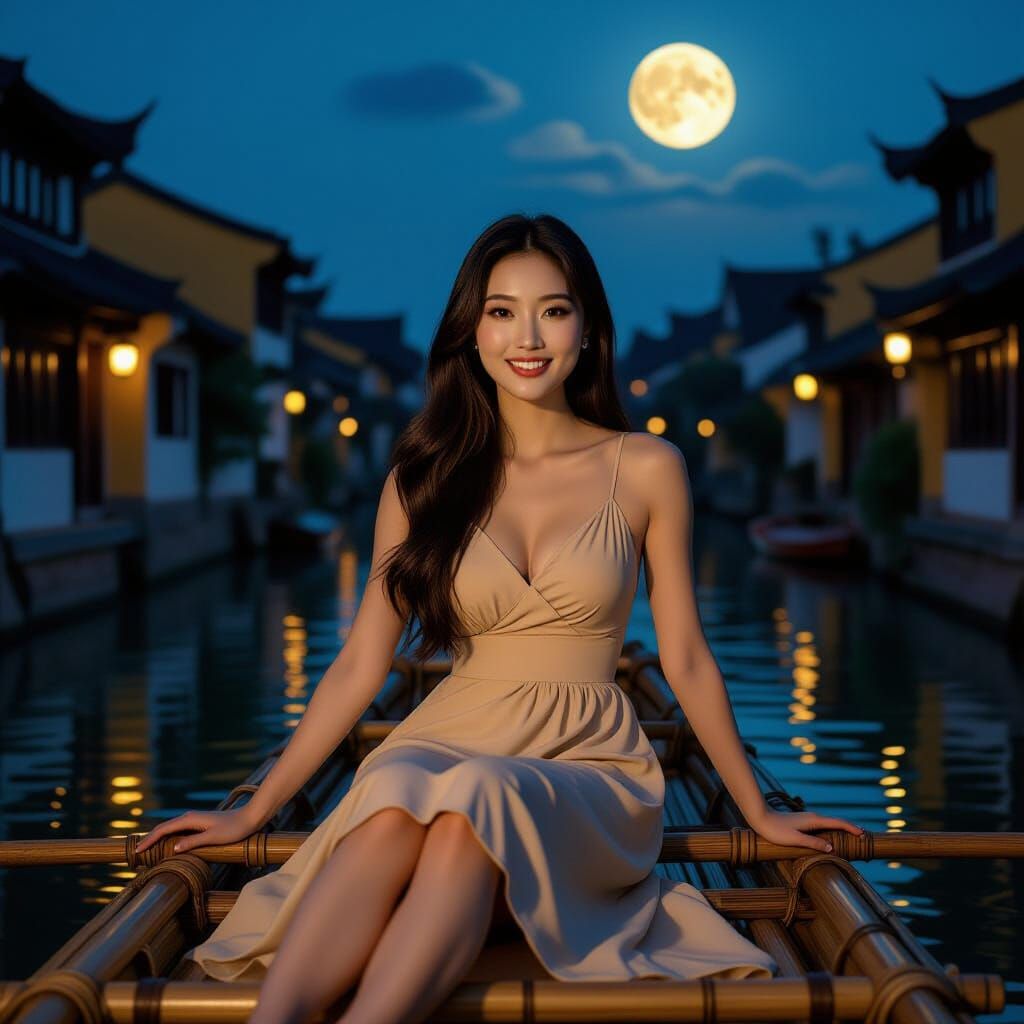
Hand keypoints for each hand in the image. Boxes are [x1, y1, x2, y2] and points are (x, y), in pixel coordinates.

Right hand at [135, 806, 265, 856]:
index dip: (149, 840)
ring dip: (157, 838)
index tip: (137, 852)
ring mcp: (194, 820)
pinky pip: (178, 831)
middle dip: (149, 839)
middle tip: (136, 853)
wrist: (250, 817)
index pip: (163, 830)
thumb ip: (193, 843)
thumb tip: (173, 848)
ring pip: (170, 829)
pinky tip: (166, 845)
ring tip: (145, 850)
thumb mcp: (213, 838)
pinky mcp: (199, 824)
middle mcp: (189, 817)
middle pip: (164, 828)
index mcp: (190, 820)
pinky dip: (168, 837)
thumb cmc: (234, 829)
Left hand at [746, 807, 864, 853]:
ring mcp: (809, 819)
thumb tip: (831, 849)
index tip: (863, 834)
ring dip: (842, 828)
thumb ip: (813, 843)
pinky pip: (823, 825)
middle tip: (864, 836)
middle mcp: (813, 817)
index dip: (851, 828)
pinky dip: (832, 829)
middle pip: (836, 822)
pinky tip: (832, 835)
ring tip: (853, 836)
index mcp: (814, 821)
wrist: (761, 817)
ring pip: (830, 823)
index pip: (838, 823)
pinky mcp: (803, 822)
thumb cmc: (776, 830)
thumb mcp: (795, 839)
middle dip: (850, 828)